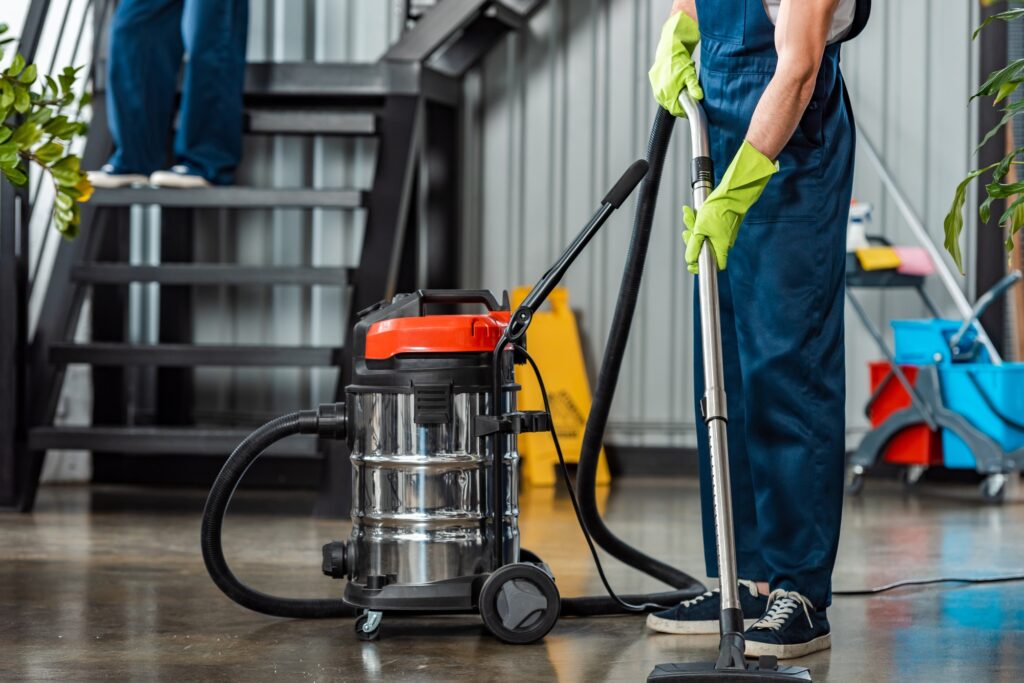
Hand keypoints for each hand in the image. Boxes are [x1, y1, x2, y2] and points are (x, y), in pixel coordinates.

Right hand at [649, 11, 702, 116]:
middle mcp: (659, 92)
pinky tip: (674, 82)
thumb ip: (694, 88)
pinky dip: (667, 89)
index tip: (690, 106)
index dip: (684, 110)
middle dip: (679, 103)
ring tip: (680, 87)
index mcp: (667, 93)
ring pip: (665, 99)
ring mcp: (655, 87)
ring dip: (673, 96)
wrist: (670, 48)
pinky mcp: (653, 81)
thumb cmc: (680, 61)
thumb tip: (699, 97)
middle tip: (687, 95)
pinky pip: (661, 91)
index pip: (675, 110)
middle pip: (670, 105)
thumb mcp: (690, 74)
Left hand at [682, 141, 778, 273]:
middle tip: (687, 233)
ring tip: (688, 216)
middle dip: (691, 241)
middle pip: (703, 250)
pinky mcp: (719, 225)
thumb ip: (694, 246)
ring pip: (702, 236)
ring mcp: (721, 233)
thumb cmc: (719, 210)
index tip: (691, 263)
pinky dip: (697, 221)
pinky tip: (690, 212)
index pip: (714, 266)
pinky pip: (705, 226)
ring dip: (692, 227)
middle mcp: (722, 243)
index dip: (700, 266)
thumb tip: (690, 260)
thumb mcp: (700, 229)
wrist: (731, 193)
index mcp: (720, 247)